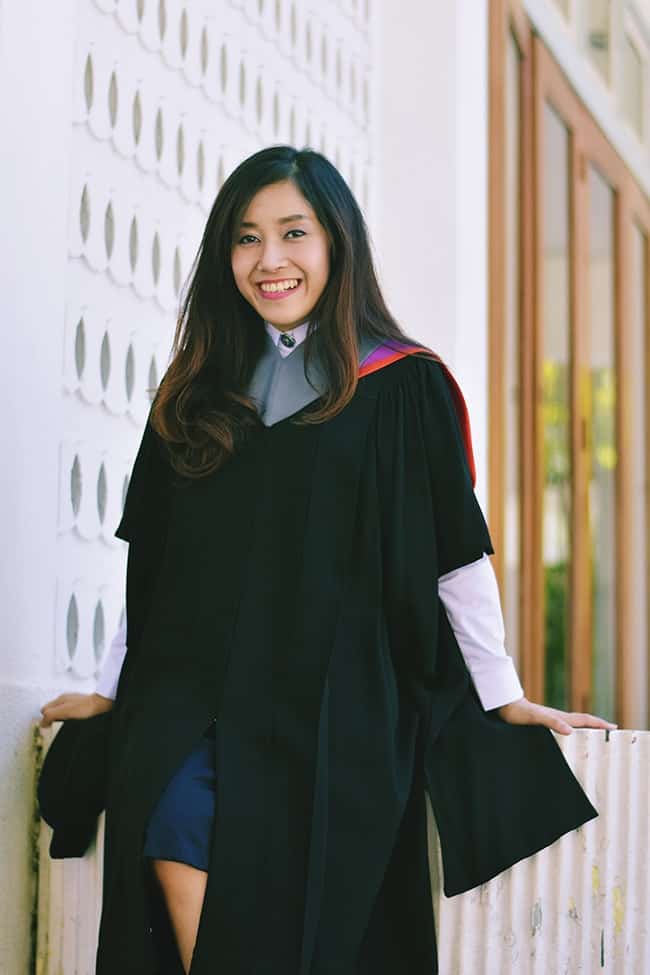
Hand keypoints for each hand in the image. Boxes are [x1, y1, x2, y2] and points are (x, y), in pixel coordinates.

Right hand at [39, 692, 113, 727]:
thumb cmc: (86, 707)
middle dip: (52, 719)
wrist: (102, 705)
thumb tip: (42, 724)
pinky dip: (69, 719)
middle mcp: (66, 699)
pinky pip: (69, 714)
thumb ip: (50, 715)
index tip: (47, 727)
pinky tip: (74, 722)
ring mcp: (73, 702)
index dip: (45, 719)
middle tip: (57, 725)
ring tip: (66, 723)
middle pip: (52, 710)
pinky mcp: (80, 706)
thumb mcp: (64, 711)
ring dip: (61, 719)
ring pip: (60, 712)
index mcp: (60, 699)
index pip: (44, 710)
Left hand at [497, 696, 616, 735]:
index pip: (584, 720)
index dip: (599, 723)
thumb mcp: (537, 718)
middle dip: (597, 725)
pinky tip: (570, 735)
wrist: (505, 705)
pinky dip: (573, 730)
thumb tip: (570, 731)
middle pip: (582, 721)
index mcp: (560, 717)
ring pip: (574, 724)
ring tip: (596, 733)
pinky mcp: (544, 722)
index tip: (613, 727)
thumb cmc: (520, 712)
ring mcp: (552, 719)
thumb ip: (552, 722)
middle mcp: (558, 717)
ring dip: (586, 727)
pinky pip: (563, 727)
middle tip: (611, 729)